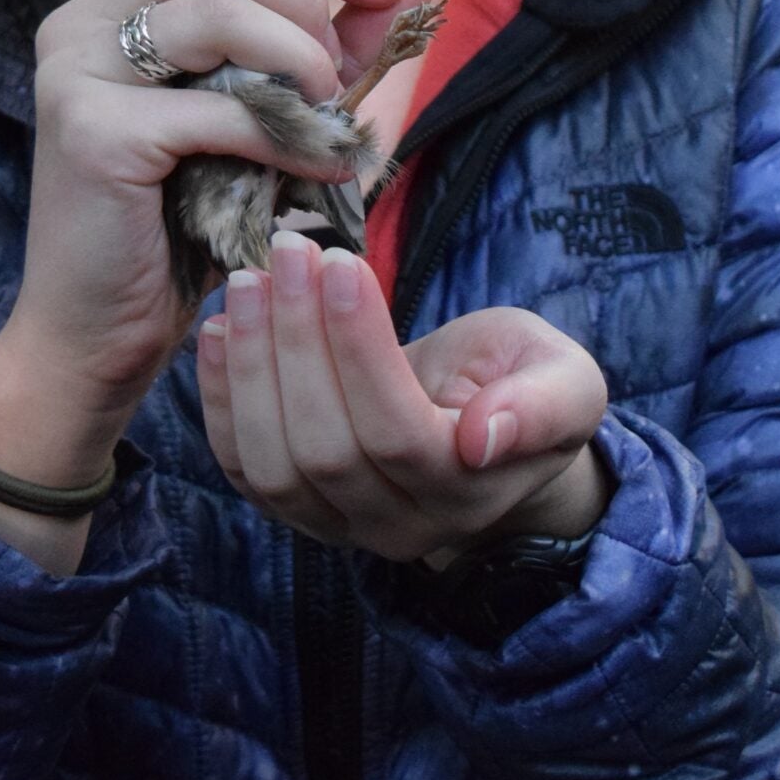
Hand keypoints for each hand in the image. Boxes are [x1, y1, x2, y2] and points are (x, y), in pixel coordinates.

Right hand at [0, 0, 437, 429]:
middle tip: (338, 78)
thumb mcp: (262, 121)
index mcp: (113, 7)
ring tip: (329, 117)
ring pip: (219, 14)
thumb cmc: (179, 231)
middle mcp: (82, 23)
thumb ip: (325, 46)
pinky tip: (321, 169)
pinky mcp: (91, 131)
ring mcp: (77, 72)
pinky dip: (284, 136)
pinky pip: (215, 108)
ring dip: (299, 61)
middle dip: (305, 3)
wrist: (98, 340)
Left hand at [197, 231, 610, 564]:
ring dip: (250, 366)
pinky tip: (217, 329)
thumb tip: (482, 437)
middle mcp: (397, 527)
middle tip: (287, 252)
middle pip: (325, 449)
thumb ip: (543, 406)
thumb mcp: (563, 380)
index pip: (396, 432)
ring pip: (271, 466)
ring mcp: (337, 527)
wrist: (485, 430)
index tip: (339, 262)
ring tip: (248, 281)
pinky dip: (218, 399)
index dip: (358, 349)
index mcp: (467, 494)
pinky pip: (239, 467)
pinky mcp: (293, 509)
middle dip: (297, 341)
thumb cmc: (523, 386)